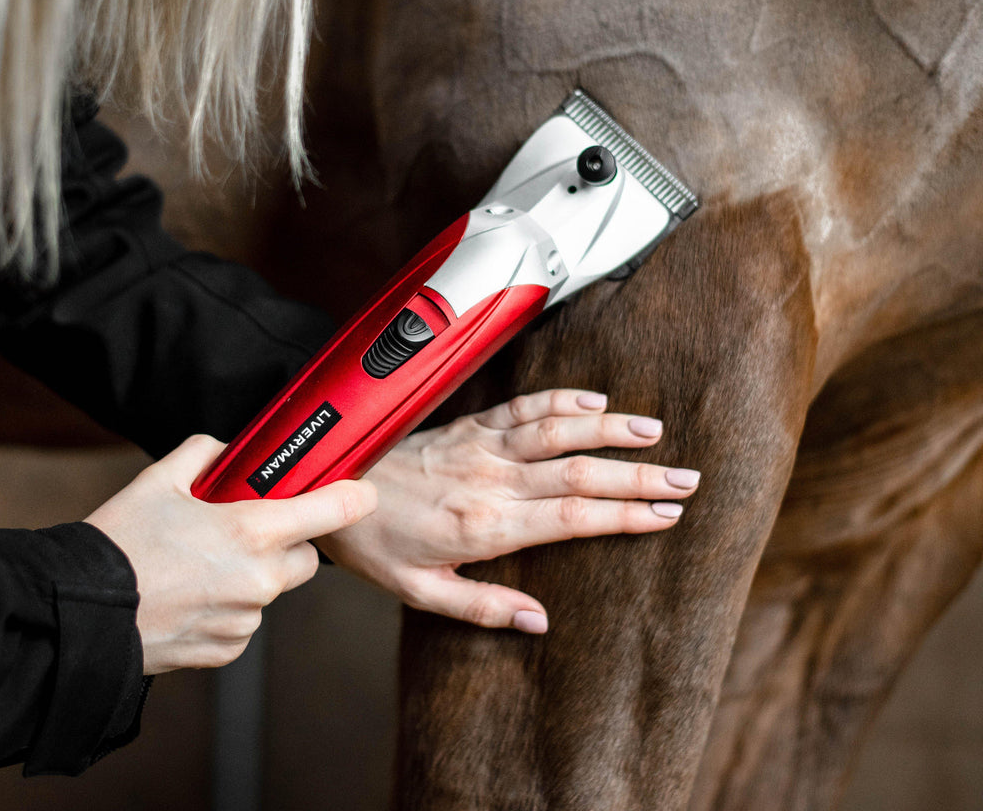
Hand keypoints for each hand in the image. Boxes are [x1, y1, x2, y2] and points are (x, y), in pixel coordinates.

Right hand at [85, 434, 376, 672]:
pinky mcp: (228, 650)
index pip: (333, 512)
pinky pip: (247, 622)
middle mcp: (260, 580)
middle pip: (306, 558)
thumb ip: (207, 454)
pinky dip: (232, 609)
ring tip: (203, 568)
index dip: (354, 498)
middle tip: (246, 533)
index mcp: (253, 531)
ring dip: (254, 578)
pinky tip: (194, 598)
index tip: (362, 493)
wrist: (79, 616)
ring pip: (273, 591)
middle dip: (287, 543)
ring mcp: (246, 619)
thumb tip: (228, 452)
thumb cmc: (121, 545)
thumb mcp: (161, 479)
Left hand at [316, 389, 698, 633]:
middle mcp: (490, 480)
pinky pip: (522, 406)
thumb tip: (541, 623)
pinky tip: (595, 400)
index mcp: (485, 526)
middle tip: (687, 477)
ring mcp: (481, 446)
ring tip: (655, 431)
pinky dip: (562, 399)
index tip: (667, 515)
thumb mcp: (424, 593)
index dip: (623, 515)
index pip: (570, 518)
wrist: (335, 489)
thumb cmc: (378, 545)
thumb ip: (485, 607)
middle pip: (577, 473)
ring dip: (609, 428)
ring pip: (556, 430)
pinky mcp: (470, 425)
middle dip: (637, 476)